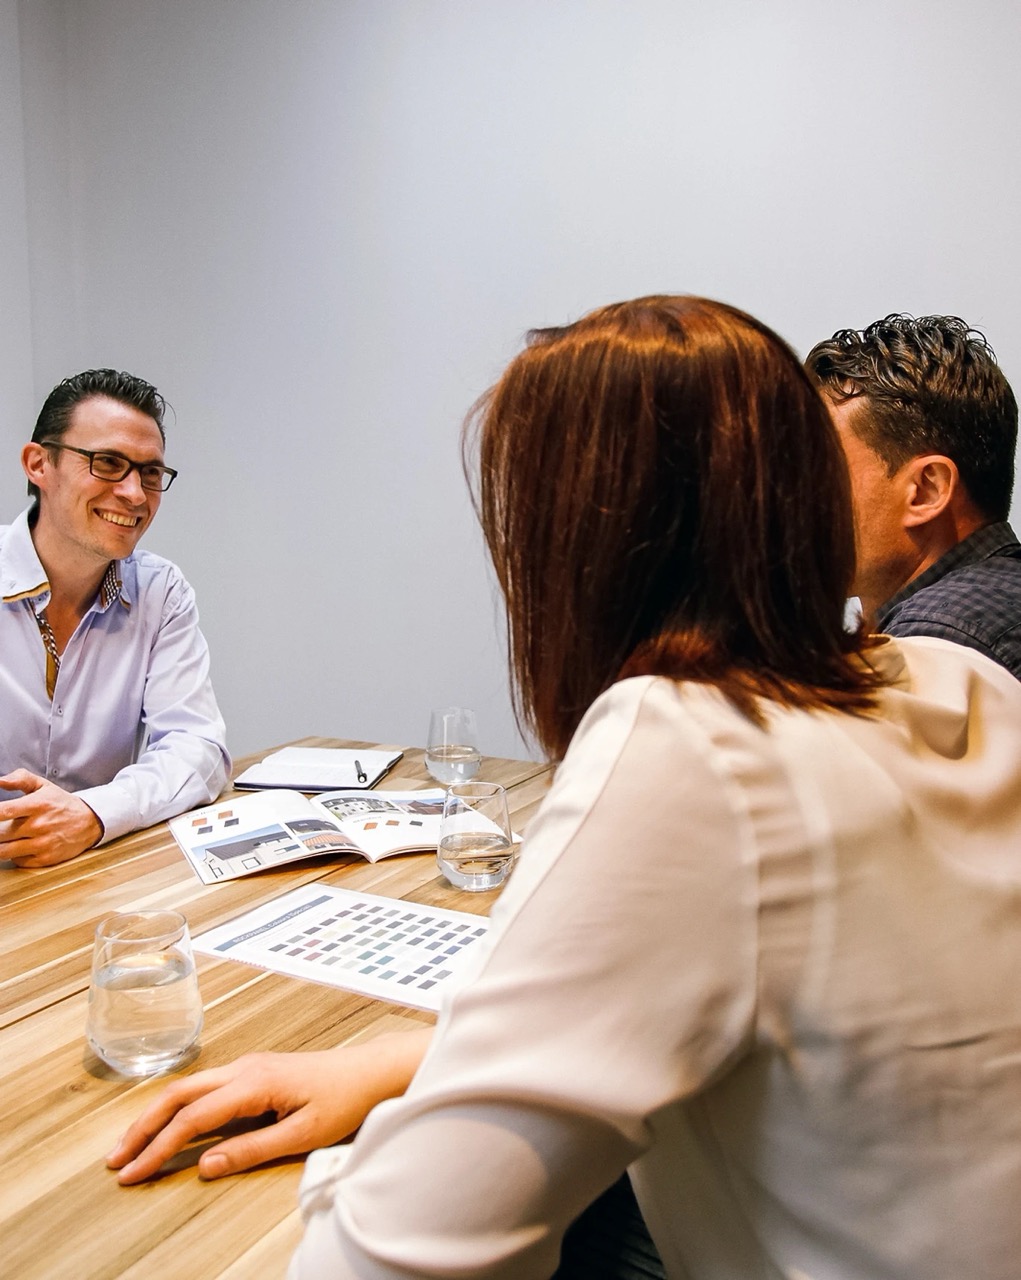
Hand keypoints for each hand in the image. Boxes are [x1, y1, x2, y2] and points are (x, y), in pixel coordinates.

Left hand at [0, 770, 102, 866]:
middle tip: (3, 827)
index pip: (4, 811)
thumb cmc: (62, 804)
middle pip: (0, 834)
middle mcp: (39, 825)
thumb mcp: (44, 786)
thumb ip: (20, 779)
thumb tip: (0, 781)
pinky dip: (14, 855)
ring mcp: (42, 844)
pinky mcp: (45, 859)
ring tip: (7, 838)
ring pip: (4, 851)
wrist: (90, 821)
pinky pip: (17, 861)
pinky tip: (21, 846)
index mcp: (37, 805)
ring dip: (1, 845)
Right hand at [107, 1028, 431, 1183]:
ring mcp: (247, 1066)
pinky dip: (178, 1107)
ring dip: (156, 1116)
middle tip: (115, 1160)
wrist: (371, 1072)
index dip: (157, 1148)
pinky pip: (204, 1087)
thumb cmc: (344, 1099)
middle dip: (142, 1127)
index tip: (133, 1173)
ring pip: (188, 1088)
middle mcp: (243, 1068)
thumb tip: (204, 1165)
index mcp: (253, 1082)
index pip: (191, 1118)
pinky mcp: (253, 1072)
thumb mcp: (302, 1134)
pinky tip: (168, 1126)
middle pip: (177, 1094)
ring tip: (131, 1145)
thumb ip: (251, 1150)